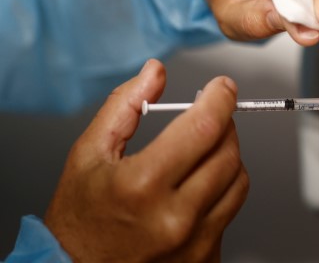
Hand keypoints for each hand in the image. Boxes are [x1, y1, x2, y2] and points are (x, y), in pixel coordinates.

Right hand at [44, 59, 248, 261]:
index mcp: (143, 185)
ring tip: (200, 153)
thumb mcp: (87, 154)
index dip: (221, 98)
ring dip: (226, 157)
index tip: (223, 87)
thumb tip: (154, 72)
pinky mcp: (206, 258)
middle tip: (208, 117)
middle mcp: (174, 217)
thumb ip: (123, 106)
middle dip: (223, 125)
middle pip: (228, 151)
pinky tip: (197, 187)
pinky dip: (222, 190)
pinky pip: (232, 210)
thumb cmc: (80, 219)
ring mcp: (194, 242)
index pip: (205, 127)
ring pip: (238, 180)